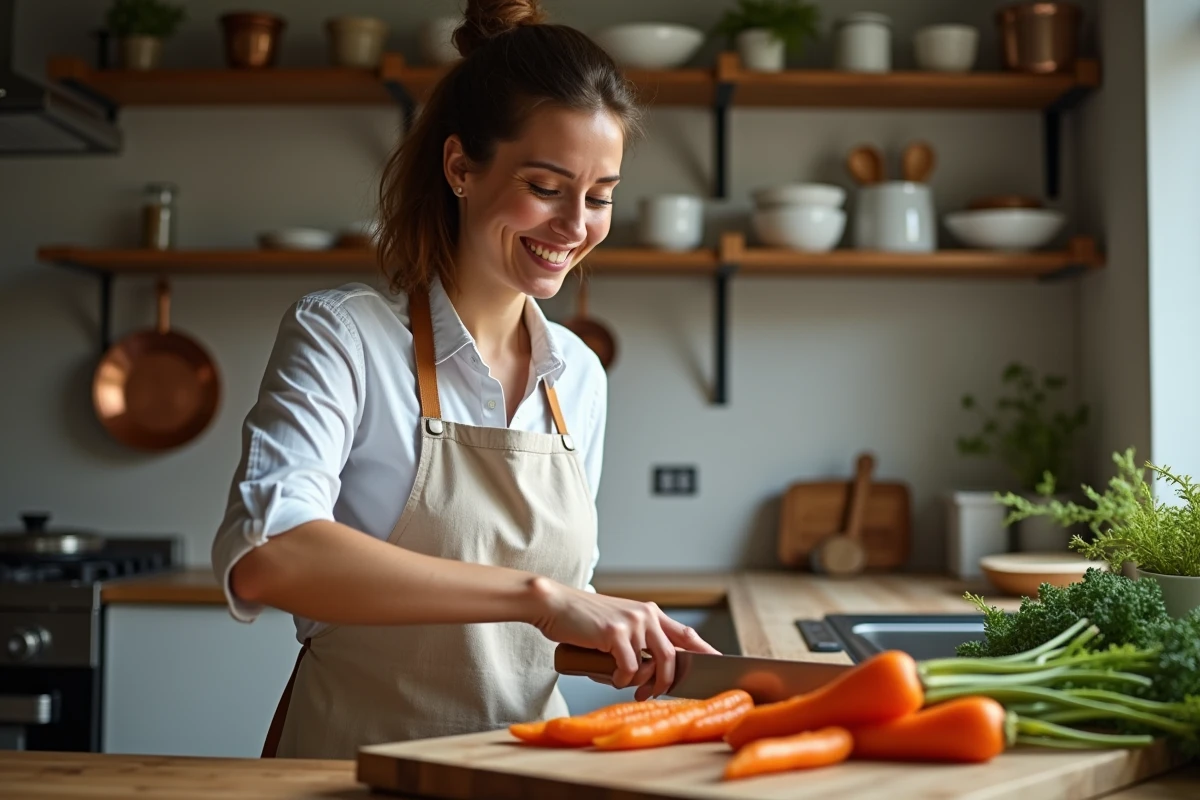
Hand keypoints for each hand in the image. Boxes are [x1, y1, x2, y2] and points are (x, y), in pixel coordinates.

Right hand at [525, 577, 720, 700]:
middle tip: (653, 695)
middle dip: (668, 682)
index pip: (687, 634)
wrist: (555, 605)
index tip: (719, 665)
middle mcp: (646, 615)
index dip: (706, 651)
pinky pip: (629, 667)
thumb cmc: (582, 621)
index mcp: (650, 613)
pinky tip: (612, 678)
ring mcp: (632, 622)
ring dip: (646, 684)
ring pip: (656, 663)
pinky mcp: (615, 632)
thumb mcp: (618, 626)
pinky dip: (622, 679)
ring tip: (632, 690)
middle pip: (675, 656)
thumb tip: (649, 675)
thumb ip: (636, 643)